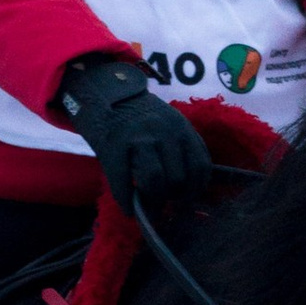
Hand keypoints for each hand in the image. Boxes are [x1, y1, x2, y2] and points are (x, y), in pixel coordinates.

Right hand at [53, 55, 214, 216]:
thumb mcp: (169, 124)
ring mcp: (138, 139)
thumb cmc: (140, 117)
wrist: (105, 95)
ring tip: (150, 206)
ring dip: (154, 201)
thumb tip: (187, 193)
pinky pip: (123, 184)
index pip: (201, 166)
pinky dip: (127, 203)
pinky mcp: (114, 147)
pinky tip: (129, 210)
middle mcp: (164, 132)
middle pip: (178, 179)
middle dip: (173, 198)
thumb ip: (181, 150)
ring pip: (155, 182)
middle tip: (165, 202)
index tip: (187, 199)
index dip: (196, 189)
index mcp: (182, 127)